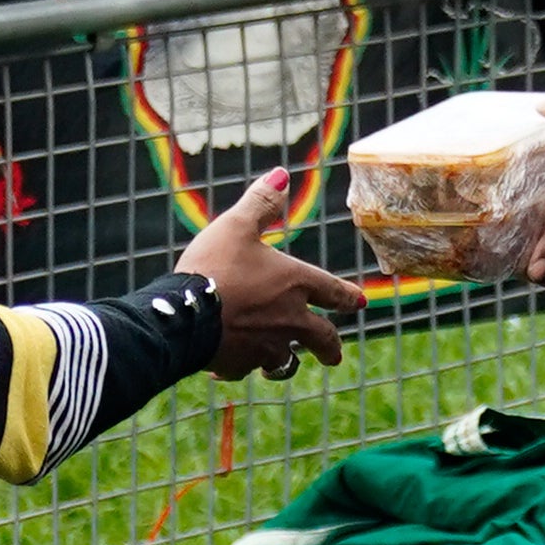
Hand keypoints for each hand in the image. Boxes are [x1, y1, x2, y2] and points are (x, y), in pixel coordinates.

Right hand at [182, 168, 363, 376]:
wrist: (184, 314)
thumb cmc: (214, 266)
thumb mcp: (236, 225)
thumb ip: (261, 202)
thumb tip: (282, 175)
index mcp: (295, 284)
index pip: (333, 291)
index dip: (347, 296)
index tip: (360, 303)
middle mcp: (289, 319)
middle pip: (321, 339)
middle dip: (330, 347)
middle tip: (334, 356)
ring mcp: (266, 346)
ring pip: (287, 361)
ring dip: (287, 361)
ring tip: (284, 364)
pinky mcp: (240, 364)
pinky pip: (246, 369)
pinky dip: (242, 366)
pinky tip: (232, 364)